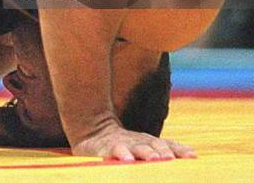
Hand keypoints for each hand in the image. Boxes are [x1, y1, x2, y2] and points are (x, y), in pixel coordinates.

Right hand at [73, 124, 195, 161]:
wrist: (94, 128)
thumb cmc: (126, 144)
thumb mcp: (146, 146)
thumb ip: (167, 148)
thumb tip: (194, 154)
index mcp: (151, 142)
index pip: (169, 145)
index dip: (180, 150)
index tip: (192, 156)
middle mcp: (140, 141)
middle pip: (155, 145)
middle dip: (164, 151)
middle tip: (171, 159)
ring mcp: (125, 143)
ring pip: (137, 147)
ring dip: (146, 152)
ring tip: (154, 159)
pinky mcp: (108, 148)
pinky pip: (115, 151)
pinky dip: (122, 154)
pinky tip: (127, 160)